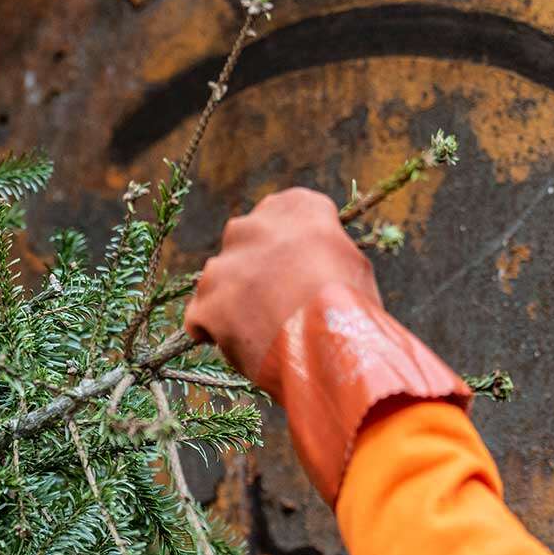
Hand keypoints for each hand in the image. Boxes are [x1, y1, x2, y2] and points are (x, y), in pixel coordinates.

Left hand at [183, 187, 380, 393]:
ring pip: (218, 281)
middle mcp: (252, 226)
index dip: (286, 246)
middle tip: (274, 302)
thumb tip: (314, 259)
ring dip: (231, 301)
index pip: (280, 214)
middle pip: (243, 243)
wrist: (334, 346)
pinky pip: (200, 318)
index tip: (294, 268)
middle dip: (253, 269)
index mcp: (293, 208)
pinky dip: (212, 332)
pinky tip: (237, 346)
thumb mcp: (352, 261)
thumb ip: (322, 248)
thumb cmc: (354, 307)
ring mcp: (223, 266)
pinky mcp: (206, 304)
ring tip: (261, 332)